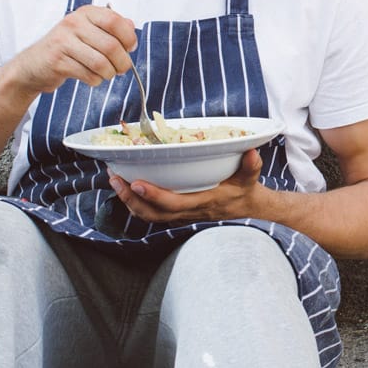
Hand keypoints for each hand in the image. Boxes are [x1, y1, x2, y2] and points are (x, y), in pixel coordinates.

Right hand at [5, 4, 137, 94]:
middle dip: (122, 62)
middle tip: (122, 68)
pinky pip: (88, 74)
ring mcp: (63, 41)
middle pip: (111, 45)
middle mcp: (74, 23)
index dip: (128, 37)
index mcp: (85, 13)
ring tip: (107, 74)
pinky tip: (92, 77)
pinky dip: (95, 80)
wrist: (34, 65)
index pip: (115, 21)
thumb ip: (112, 27)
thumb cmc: (67, 48)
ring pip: (101, 62)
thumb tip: (132, 27)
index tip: (130, 48)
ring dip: (109, 73)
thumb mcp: (89, 31)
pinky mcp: (57, 61)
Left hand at [108, 148, 269, 224]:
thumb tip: (252, 151)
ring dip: (128, 201)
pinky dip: (136, 203)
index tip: (136, 182)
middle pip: (152, 213)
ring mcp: (182, 215)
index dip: (153, 195)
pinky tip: (127, 188)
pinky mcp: (178, 213)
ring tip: (115, 181)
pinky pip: (152, 214)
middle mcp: (189, 212)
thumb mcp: (250, 176)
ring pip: (148, 216)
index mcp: (204, 202)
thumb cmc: (245, 189)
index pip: (173, 203)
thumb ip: (251, 166)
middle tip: (115, 178)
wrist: (248, 206)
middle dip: (130, 198)